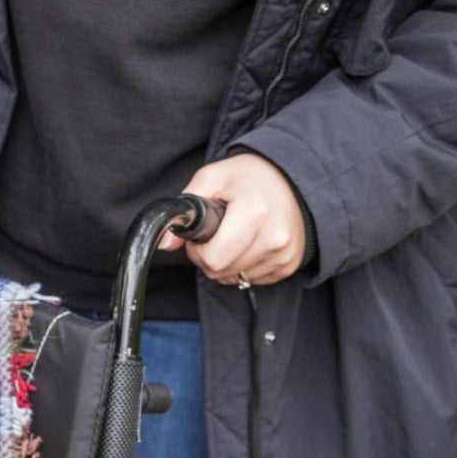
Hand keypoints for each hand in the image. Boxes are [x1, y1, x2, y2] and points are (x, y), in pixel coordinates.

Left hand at [163, 153, 309, 286]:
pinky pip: (252, 280)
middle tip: (218, 233)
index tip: (204, 233)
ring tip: (236, 235)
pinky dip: (244, 266)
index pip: (213, 259)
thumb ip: (183, 210)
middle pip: (221, 272)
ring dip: (227, 263)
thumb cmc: (248, 177)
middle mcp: (274, 237)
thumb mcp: (211, 178)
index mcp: (254, 213)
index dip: (198, 250)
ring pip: (235, 278)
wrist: (292, 180)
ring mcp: (284, 254)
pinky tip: (251, 243)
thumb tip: (165, 243)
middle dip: (210, 257)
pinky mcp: (289, 265)